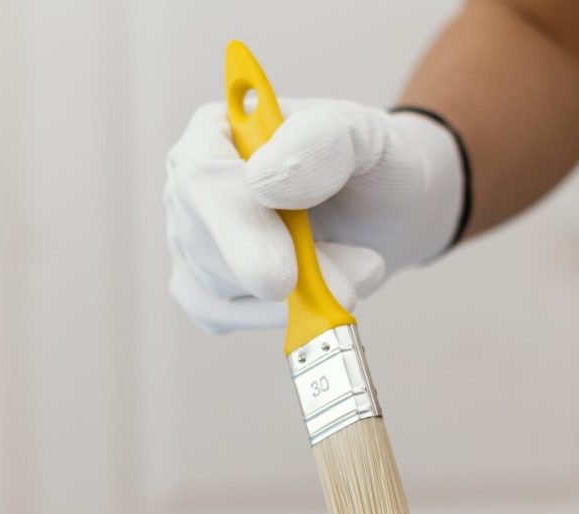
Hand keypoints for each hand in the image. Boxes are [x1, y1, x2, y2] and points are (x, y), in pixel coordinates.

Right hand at [164, 99, 463, 332]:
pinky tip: (324, 292)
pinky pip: (223, 316)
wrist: (388, 210)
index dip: (239, 230)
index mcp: (217, 131)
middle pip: (206, 245)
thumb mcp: (363, 134)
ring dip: (301, 293)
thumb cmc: (370, 163)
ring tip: (360, 264)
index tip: (283, 277)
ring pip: (218, 289)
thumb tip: (260, 181)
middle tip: (366, 267)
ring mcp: (191, 242)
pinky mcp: (205, 289)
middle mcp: (190, 187)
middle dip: (289, 271)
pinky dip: (281, 317)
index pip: (203, 180)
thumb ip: (321, 142)